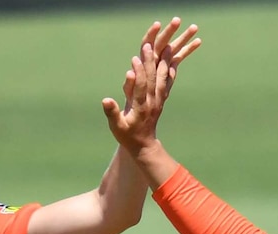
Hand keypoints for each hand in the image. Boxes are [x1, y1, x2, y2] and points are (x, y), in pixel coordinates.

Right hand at [102, 17, 200, 155]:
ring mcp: (159, 99)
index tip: (136, 58)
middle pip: (153, 77)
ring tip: (166, 46)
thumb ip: (112, 112)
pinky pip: (167, 81)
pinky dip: (169, 69)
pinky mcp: (161, 99)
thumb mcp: (116, 126)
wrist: (144, 145)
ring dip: (163, 61)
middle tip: (149, 45)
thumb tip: (105, 99)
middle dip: (150, 60)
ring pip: (163, 77)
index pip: (141, 86)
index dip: (139, 71)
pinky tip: (172, 59)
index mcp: (141, 106)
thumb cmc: (127, 136)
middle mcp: (152, 101)